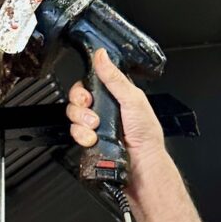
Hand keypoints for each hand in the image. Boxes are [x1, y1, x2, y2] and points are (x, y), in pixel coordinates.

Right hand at [66, 49, 166, 187]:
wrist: (142, 165)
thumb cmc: (146, 135)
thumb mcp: (133, 99)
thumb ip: (115, 78)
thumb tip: (102, 56)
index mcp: (115, 96)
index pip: (89, 85)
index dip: (83, 89)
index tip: (87, 95)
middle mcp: (104, 110)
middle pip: (77, 100)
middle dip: (81, 106)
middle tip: (93, 113)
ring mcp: (96, 127)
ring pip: (74, 117)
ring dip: (82, 123)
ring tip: (96, 129)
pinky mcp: (90, 142)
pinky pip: (75, 134)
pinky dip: (82, 137)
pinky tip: (93, 140)